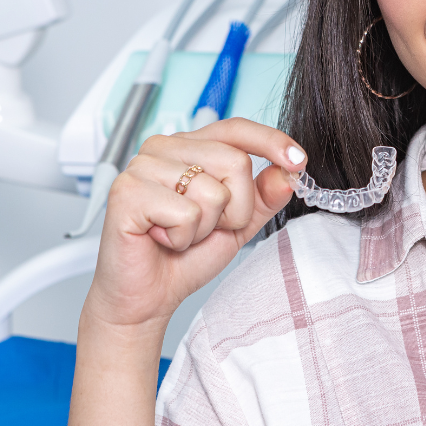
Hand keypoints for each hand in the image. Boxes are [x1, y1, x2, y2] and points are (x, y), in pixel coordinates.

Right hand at [81, 118, 306, 331]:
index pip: (235, 128)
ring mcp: (141, 166)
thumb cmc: (184, 256)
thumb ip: (263, 195)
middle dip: (234, 208)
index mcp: (188, 146)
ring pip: (212, 190)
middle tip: (205, 227)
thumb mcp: (238, 223)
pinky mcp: (127, 192)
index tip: (298, 159)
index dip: (270, 141)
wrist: (147, 297)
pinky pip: (186, 213)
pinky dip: (182, 237)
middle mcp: (163, 148)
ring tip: (179, 234)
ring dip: (206, 227)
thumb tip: (288, 172)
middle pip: (235, 161)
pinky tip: (161, 239)